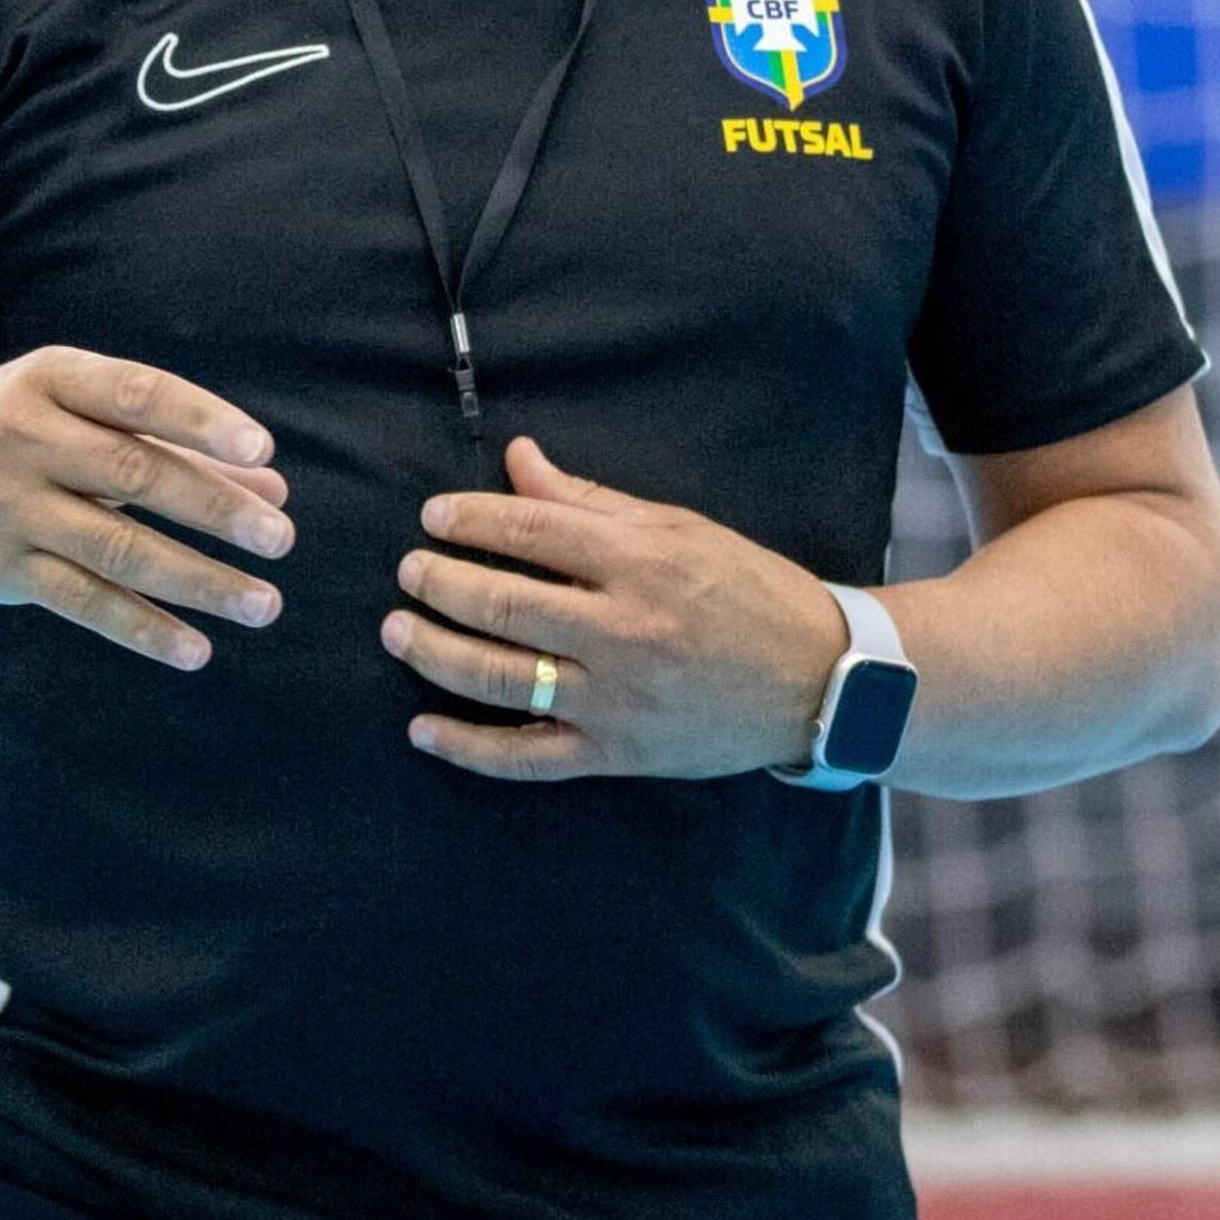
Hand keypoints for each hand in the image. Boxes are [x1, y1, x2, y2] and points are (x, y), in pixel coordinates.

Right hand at [0, 347, 292, 669]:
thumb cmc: (26, 434)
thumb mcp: (83, 414)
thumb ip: (177, 446)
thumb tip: (274, 486)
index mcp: (51, 379)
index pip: (135, 394)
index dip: (200, 420)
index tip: (263, 451)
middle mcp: (24, 438)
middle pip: (133, 474)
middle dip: (215, 508)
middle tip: (281, 538)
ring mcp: (10, 508)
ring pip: (116, 549)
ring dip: (197, 581)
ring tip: (264, 603)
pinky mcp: (3, 570)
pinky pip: (83, 603)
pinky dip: (142, 627)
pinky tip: (196, 648)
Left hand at [380, 434, 849, 781]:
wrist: (821, 682)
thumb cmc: (750, 591)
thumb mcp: (681, 529)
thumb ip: (590, 501)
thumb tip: (517, 459)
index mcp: (642, 564)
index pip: (533, 534)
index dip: (472, 521)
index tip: (433, 517)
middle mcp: (624, 632)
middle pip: (504, 606)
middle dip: (441, 585)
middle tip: (408, 572)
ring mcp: (618, 702)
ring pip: (502, 680)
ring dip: (436, 654)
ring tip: (398, 631)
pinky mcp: (618, 757)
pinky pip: (527, 759)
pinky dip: (468, 749)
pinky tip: (423, 731)